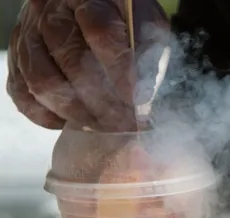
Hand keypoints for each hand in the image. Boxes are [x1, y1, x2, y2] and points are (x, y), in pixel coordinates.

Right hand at [6, 0, 168, 130]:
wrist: (88, 10)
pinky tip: (74, 123)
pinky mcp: (17, 58)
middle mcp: (50, 12)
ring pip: (43, 81)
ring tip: (104, 127)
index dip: (119, 71)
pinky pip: (23, 94)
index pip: (100, 32)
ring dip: (77, 113)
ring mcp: (28, 35)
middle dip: (102, 101)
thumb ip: (146, 54)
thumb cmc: (122, 20)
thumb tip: (142, 98)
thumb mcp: (143, 24)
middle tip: (125, 124)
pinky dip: (48, 116)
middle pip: (70, 61)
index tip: (136, 100)